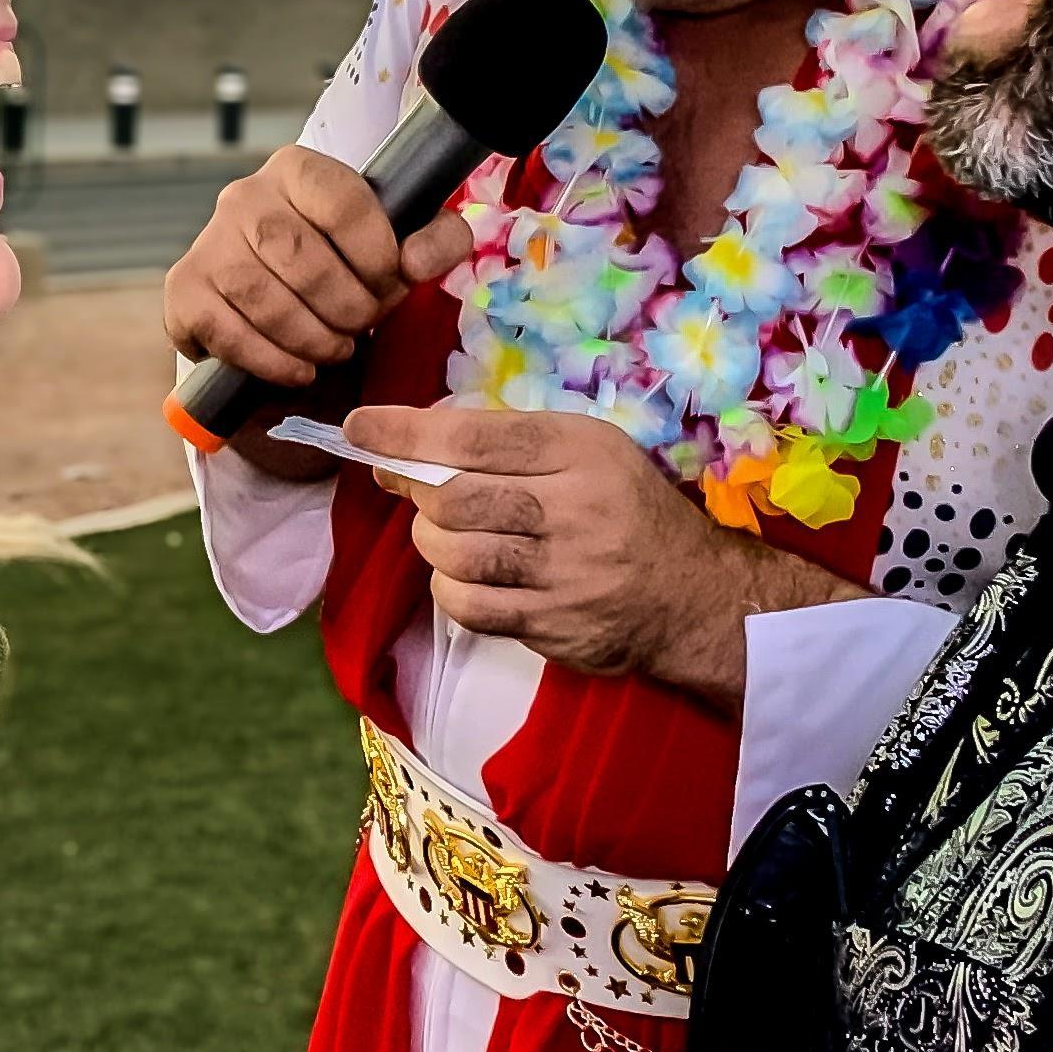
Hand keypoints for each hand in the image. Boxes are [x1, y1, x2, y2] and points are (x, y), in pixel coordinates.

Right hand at [164, 147, 474, 464]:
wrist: (279, 292)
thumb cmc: (344, 262)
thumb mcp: (400, 243)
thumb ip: (434, 241)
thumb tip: (415, 262)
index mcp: (299, 169)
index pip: (341, 200)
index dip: (376, 253)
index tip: (391, 283)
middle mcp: (244, 195)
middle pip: (296, 253)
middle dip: (343, 304)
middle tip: (362, 325)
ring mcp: (208, 242)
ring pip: (258, 295)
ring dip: (309, 337)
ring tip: (334, 350)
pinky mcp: (184, 289)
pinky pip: (223, 331)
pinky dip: (269, 360)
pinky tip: (298, 369)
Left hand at [342, 402, 862, 700]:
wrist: (693, 595)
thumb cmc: (626, 509)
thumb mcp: (587, 452)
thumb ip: (509, 444)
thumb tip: (407, 447)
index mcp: (580, 449)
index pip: (473, 437)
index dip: (405, 432)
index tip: (359, 428)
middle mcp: (572, 508)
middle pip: (452, 498)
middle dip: (418, 494)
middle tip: (417, 490)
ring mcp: (562, 572)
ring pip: (452, 554)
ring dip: (432, 543)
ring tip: (451, 535)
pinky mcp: (552, 624)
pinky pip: (467, 605)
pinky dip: (451, 588)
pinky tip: (470, 576)